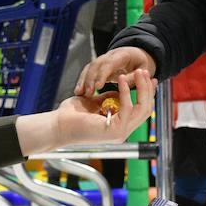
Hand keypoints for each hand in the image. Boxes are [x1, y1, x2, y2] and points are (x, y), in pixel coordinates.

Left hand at [15, 69, 156, 154]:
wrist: (57, 125)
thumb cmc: (70, 115)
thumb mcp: (94, 102)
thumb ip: (108, 98)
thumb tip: (120, 90)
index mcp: (118, 127)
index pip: (141, 111)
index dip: (147, 94)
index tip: (148, 78)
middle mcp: (122, 132)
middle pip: (146, 110)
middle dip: (147, 89)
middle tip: (145, 72)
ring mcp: (120, 133)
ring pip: (142, 109)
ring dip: (142, 88)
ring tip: (139, 73)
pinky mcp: (115, 130)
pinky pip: (127, 108)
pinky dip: (126, 92)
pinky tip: (121, 79)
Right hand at [75, 46, 155, 96]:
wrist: (138, 56)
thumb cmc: (141, 63)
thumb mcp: (144, 69)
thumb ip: (134, 77)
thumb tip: (123, 82)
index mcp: (122, 55)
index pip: (109, 63)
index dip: (102, 74)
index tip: (97, 87)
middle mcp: (110, 55)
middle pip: (96, 64)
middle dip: (90, 79)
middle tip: (88, 93)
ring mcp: (103, 60)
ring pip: (90, 67)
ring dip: (84, 80)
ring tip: (80, 93)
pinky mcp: (99, 67)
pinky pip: (88, 72)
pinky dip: (83, 81)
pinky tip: (79, 91)